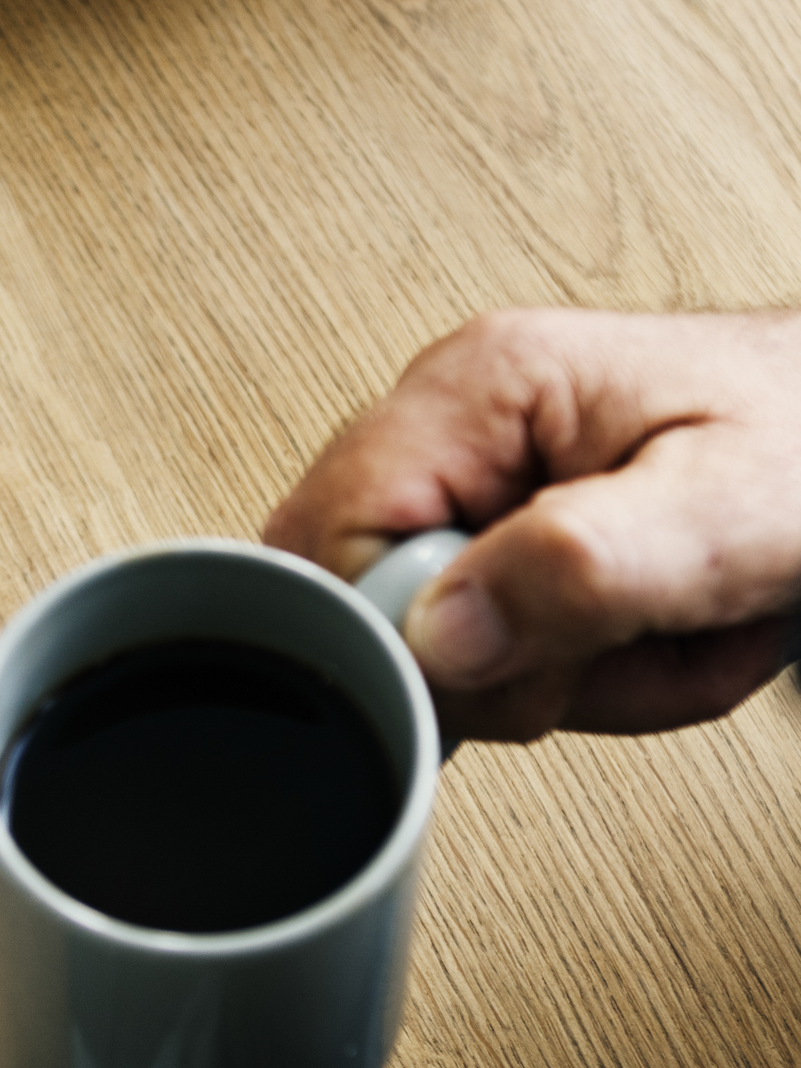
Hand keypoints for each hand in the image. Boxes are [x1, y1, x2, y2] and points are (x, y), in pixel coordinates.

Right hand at [264, 308, 800, 740]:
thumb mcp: (734, 512)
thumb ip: (582, 569)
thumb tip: (437, 633)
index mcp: (481, 387)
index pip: (333, 544)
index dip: (413, 636)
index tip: (526, 658)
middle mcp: (458, 425)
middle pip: (367, 602)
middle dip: (503, 670)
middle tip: (619, 642)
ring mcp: (479, 480)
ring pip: (433, 645)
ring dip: (564, 681)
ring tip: (665, 633)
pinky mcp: (510, 535)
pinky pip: (487, 651)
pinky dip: (574, 678)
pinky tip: (643, 637)